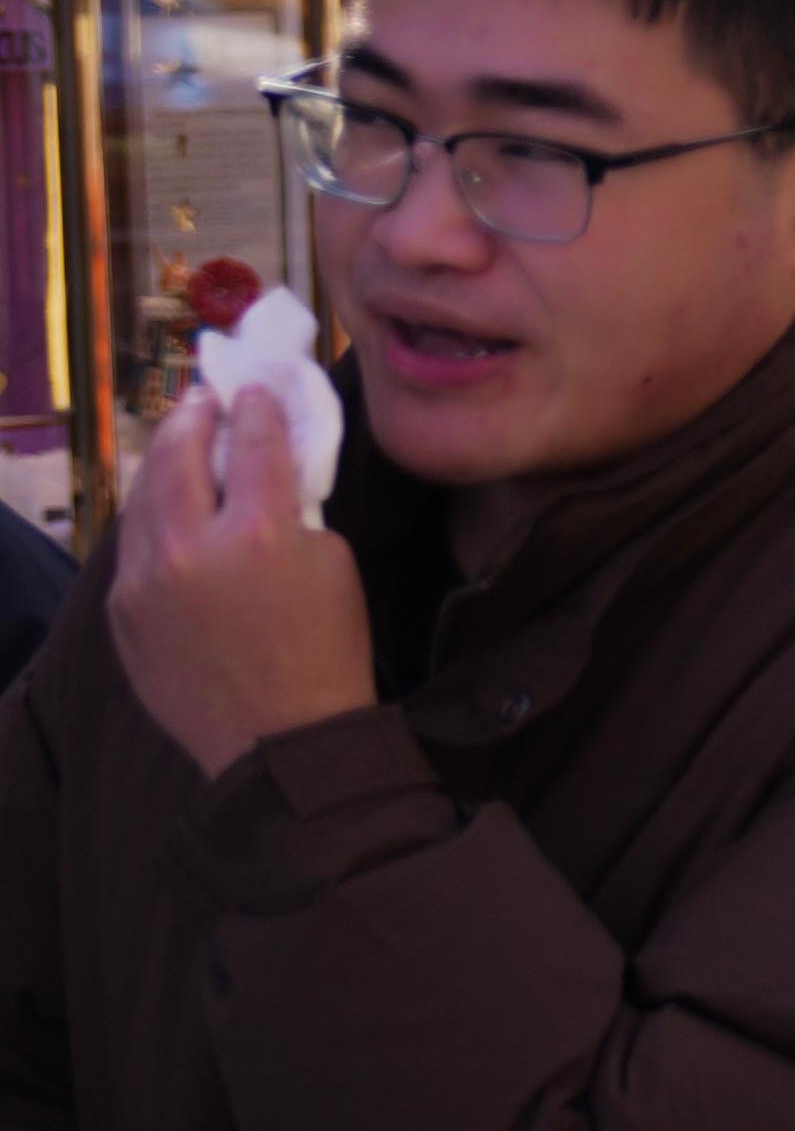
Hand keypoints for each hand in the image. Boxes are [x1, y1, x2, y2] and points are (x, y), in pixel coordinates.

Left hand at [104, 359, 370, 777]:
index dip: (257, 408)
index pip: (253, 442)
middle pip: (178, 453)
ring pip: (142, 495)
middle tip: (202, 398)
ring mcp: (145, 579)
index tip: (258, 389)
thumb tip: (268, 479)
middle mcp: (190, 547)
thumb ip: (296, 513)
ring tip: (177, 443)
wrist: (280, 741)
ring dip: (161, 461)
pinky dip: (152, 518)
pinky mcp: (122, 608)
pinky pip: (133, 546)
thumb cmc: (327, 655)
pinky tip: (166, 511)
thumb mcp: (336, 568)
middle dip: (192, 417)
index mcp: (259, 533)